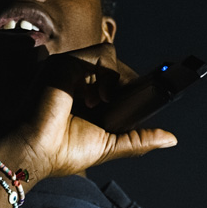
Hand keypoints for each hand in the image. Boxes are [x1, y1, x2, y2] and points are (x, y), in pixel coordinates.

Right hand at [2, 42, 177, 179]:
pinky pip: (101, 54)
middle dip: (128, 83)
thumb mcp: (110, 145)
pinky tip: (96, 98)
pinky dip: (106, 75)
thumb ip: (138, 140)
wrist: (35, 153)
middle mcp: (77, 77)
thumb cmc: (63, 151)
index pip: (118, 78)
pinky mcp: (65, 62)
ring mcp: (70, 67)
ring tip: (101, 105)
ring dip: (115, 80)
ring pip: (110, 55)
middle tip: (119, 107)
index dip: (132, 85)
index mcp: (87, 94)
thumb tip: (172, 138)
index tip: (146, 97)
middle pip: (116, 64)